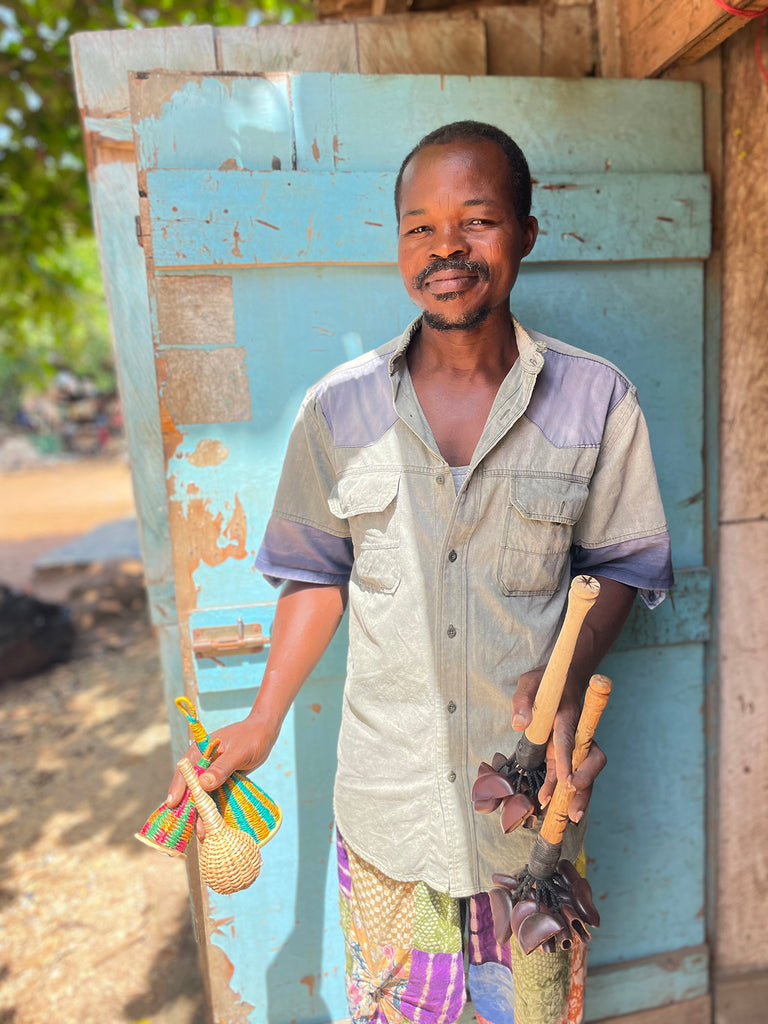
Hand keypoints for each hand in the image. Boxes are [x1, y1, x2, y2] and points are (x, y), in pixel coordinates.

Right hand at [166, 713, 279, 836]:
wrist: (264, 733)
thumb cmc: (251, 738)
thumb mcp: (238, 752)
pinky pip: (214, 796)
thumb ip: (221, 768)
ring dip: (201, 812)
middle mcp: (202, 763)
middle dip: (188, 806)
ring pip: (202, 795)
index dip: (178, 788)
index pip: (186, 771)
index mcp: (200, 751)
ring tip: (201, 832)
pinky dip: (212, 809)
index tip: (172, 804)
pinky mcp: (221, 781)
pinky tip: (212, 824)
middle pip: (190, 786)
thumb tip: (203, 784)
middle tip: (184, 827)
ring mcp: (211, 773)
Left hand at [511, 667, 606, 821]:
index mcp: (567, 715)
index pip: (569, 740)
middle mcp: (577, 731)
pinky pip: (572, 773)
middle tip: (574, 809)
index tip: (567, 783)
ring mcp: (577, 743)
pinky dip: (566, 791)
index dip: (568, 763)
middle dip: (585, 785)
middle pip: (591, 760)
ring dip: (581, 795)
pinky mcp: (571, 751)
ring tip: (569, 818)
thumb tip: (519, 723)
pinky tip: (556, 807)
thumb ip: (523, 700)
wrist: (563, 677)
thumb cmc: (545, 681)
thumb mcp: (529, 682)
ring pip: (586, 771)